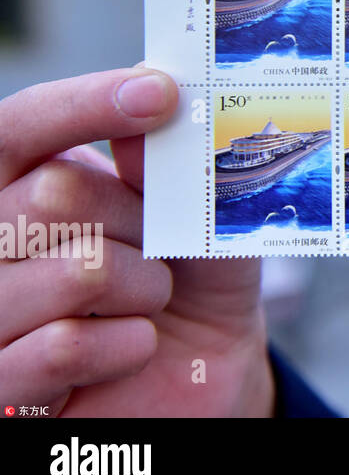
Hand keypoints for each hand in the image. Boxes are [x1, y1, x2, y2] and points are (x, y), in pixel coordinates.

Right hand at [0, 68, 272, 415]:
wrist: (201, 370)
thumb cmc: (189, 277)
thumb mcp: (197, 212)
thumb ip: (168, 160)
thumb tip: (144, 85)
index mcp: (20, 184)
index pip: (15, 128)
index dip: (80, 106)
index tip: (159, 93)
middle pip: (52, 196)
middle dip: (136, 219)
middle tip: (162, 246)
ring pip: (74, 272)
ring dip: (144, 286)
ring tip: (149, 300)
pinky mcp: (1, 389)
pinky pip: (64, 347)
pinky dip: (127, 344)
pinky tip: (133, 348)